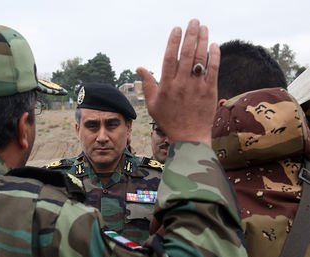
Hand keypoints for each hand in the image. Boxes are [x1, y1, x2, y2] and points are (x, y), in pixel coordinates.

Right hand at [137, 19, 219, 146]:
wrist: (188, 137)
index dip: (174, 41)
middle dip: (190, 34)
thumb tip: (139, 68)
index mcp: (166, 86)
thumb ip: (147, 84)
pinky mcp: (210, 91)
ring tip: (203, 27)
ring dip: (203, 40)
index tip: (177, 29)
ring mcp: (196, 87)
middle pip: (187, 53)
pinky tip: (214, 45)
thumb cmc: (168, 120)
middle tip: (193, 21)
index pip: (170, 57)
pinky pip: (213, 69)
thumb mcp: (152, 104)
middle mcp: (181, 84)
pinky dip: (214, 55)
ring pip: (200, 58)